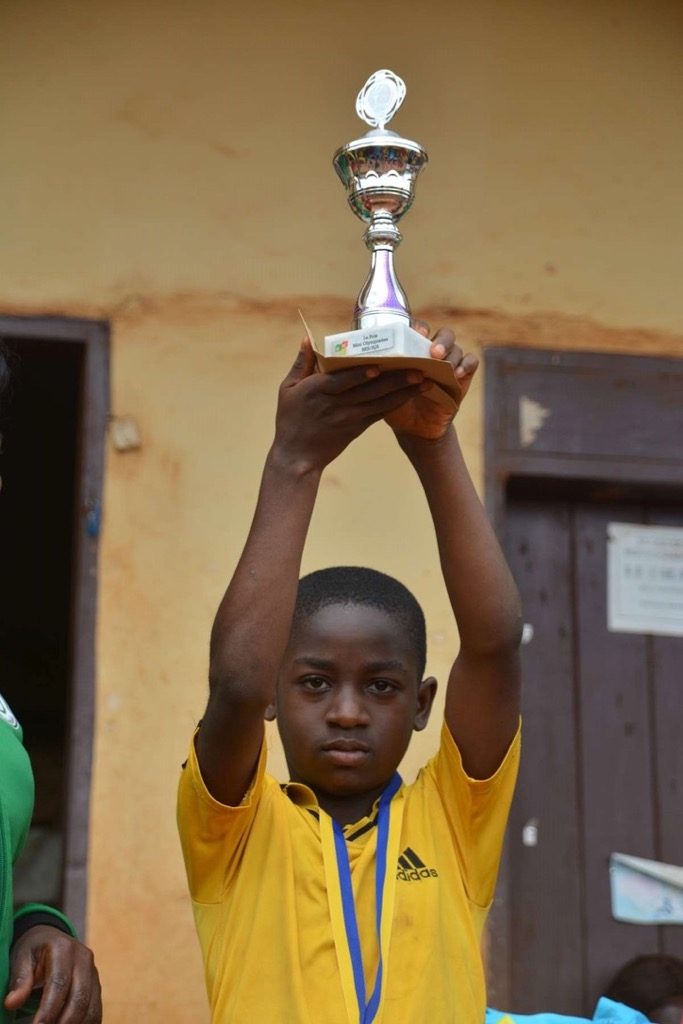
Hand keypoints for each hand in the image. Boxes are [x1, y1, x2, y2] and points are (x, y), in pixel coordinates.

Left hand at [5, 926, 101, 1022]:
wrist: (52, 939)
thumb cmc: (34, 950)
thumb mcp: (21, 958)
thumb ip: (19, 979)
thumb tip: (11, 1003)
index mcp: (64, 948)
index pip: (59, 983)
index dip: (49, 1009)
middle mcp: (83, 958)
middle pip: (80, 997)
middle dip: (65, 1022)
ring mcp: (93, 972)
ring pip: (92, 1007)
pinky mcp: (96, 985)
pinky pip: (96, 1011)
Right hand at [272, 336, 427, 472]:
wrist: (297, 457)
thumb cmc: (290, 419)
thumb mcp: (287, 389)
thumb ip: (301, 363)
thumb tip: (307, 338)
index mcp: (318, 391)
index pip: (343, 381)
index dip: (361, 374)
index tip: (379, 366)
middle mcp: (337, 405)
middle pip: (370, 391)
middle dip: (396, 380)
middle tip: (418, 369)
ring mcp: (349, 418)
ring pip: (381, 403)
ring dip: (404, 392)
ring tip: (424, 381)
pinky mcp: (357, 428)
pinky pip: (380, 414)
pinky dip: (397, 404)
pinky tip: (412, 394)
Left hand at [384, 327, 477, 440]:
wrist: (414, 428)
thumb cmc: (397, 404)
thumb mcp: (387, 390)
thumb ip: (385, 375)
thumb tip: (373, 361)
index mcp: (415, 349)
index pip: (421, 329)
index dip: (420, 328)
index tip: (417, 333)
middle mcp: (434, 353)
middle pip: (444, 334)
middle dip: (441, 340)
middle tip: (433, 352)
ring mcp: (450, 363)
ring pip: (457, 348)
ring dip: (451, 354)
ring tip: (443, 364)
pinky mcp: (462, 377)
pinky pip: (471, 362)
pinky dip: (466, 365)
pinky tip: (457, 374)